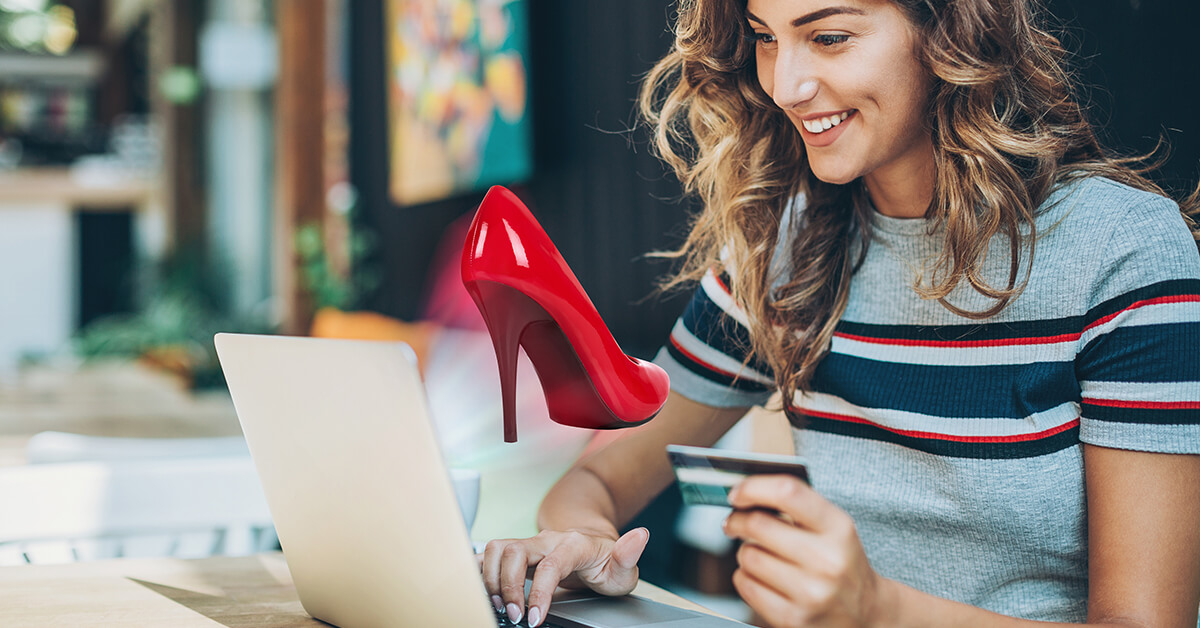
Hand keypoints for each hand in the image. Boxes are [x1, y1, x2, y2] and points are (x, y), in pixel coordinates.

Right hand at [477, 527, 649, 626]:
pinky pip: (489, 552)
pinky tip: (479, 588)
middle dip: (508, 586)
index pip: (550, 566)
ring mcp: (529, 543)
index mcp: (573, 545)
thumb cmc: (605, 562)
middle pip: (515, 551)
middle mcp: (547, 539)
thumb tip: (640, 536)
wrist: (592, 547)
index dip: (539, 593)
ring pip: (497, 548)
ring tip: (499, 605)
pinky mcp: (516, 550)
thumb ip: (629, 555)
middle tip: (514, 615)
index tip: (535, 619)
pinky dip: (479, 569)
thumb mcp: (623, 567)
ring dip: (491, 578)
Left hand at [723, 475, 883, 627]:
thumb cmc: (840, 562)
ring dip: (745, 551)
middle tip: (734, 521)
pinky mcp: (793, 618)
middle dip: (737, 520)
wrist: (866, 613)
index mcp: (838, 528)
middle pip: (758, 525)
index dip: (753, 487)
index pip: (788, 493)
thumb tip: (745, 492)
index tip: (737, 492)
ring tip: (759, 553)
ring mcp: (811, 593)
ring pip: (748, 556)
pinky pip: (746, 585)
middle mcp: (827, 560)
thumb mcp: (833, 528)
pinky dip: (744, 576)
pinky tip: (759, 576)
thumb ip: (796, 505)